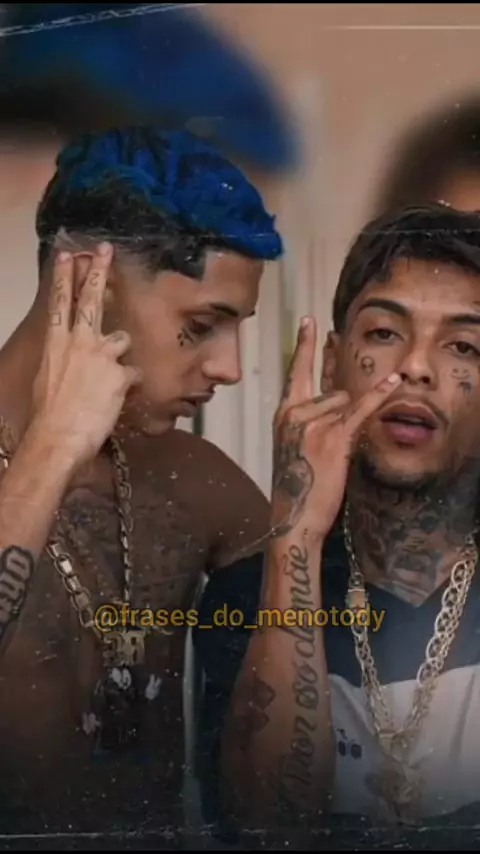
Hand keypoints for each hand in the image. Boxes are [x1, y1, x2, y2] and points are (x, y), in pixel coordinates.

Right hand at [30, 243, 140, 467]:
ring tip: (107, 378)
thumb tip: (73, 361)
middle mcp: (79, 342)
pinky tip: (117, 399)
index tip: (69, 256)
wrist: (58, 437)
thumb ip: (64, 362)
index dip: (65, 277)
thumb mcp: (49, 380)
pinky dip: (128, 386)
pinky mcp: (120, 373)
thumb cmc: (49, 415)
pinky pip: (132, 375)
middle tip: (105, 249)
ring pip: (121, 339)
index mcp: (55, 343)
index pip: (60, 303)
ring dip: (119, 354)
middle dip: (98, 271)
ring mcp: (101, 355)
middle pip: (91, 299)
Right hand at [271, 316, 400, 539]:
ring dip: (348, 427)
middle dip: (342, 413)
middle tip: (333, 434)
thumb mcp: (295, 446)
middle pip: (333, 391)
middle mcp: (294, 413)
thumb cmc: (298, 486)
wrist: (293, 517)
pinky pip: (360, 409)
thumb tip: (340, 399)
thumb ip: (311, 419)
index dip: (306, 345)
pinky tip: (394, 380)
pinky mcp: (333, 437)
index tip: (309, 322)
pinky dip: (379, 395)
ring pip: (346, 404)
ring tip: (330, 457)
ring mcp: (312, 424)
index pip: (297, 371)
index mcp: (284, 414)